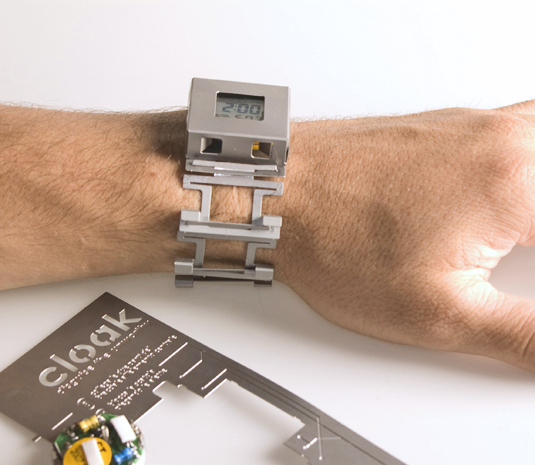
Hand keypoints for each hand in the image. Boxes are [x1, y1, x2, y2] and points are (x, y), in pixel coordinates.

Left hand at [280, 102, 534, 369]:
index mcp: (518, 182)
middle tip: (512, 269)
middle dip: (532, 248)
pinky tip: (507, 204)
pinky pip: (522, 136)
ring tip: (509, 248)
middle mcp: (504, 138)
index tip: (521, 296)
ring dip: (532, 205)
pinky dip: (527, 171)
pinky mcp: (450, 127)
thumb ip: (528, 336)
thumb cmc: (334, 240)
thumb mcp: (441, 314)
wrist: (278, 195)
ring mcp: (475, 125)